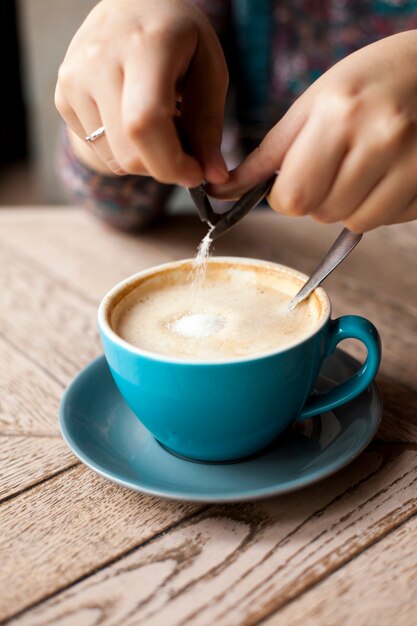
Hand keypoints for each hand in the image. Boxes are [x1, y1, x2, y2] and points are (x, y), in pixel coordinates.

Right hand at [55, 0, 228, 185]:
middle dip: (163, 167)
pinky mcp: (62, 96)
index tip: (196, 174)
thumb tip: (214, 177)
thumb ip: (209, 126)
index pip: (146, 123)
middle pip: (128, 153)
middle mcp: (99, 61)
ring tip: (159, 125)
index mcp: (144, 46)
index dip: (171, 162)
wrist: (131, 2)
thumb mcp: (210, 70)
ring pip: (113, 159)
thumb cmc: (178, 37)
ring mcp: (74, 79)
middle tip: (184, 152)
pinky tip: (132, 117)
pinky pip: (98, 149)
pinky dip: (123, 148)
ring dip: (143, 159)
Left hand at [210, 31, 416, 231]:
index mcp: (338, 115)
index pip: (294, 197)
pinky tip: (384, 173)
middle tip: (333, 166)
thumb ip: (269, 154)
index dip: (286, 197)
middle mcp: (379, 138)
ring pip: (356, 222)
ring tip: (361, 167)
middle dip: (318, 198)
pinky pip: (388, 219)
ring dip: (348, 205)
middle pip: (323, 213)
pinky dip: (379, 205)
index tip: (294, 181)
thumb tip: (224, 191)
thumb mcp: (312, 105)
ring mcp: (412, 161)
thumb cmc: (366, 82)